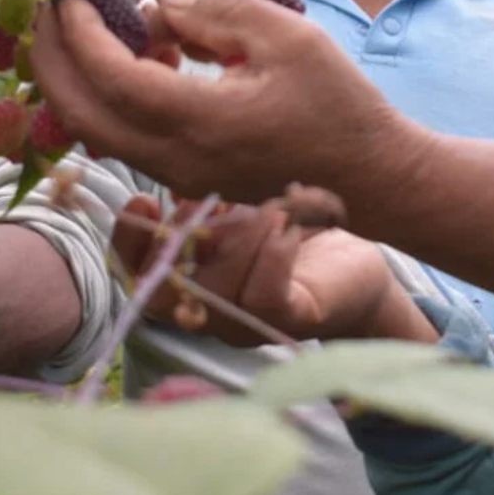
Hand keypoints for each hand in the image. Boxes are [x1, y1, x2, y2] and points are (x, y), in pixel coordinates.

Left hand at [29, 0, 428, 204]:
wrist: (368, 174)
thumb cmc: (336, 101)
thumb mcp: (286, 36)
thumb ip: (217, 13)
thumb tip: (160, 3)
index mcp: (198, 121)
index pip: (111, 76)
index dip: (80, 32)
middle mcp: (174, 158)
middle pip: (80, 114)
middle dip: (53, 58)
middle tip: (52, 8)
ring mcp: (176, 174)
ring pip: (95, 131)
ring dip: (79, 79)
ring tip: (90, 26)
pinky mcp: (184, 176)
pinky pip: (123, 138)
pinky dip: (109, 97)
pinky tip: (139, 56)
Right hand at [111, 195, 431, 345]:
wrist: (366, 261)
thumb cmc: (298, 225)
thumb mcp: (244, 202)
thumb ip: (207, 196)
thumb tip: (176, 172)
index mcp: (193, 279)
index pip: (137, 275)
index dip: (128, 243)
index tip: (142, 199)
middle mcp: (211, 310)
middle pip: (161, 295)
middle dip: (178, 243)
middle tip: (209, 203)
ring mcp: (249, 322)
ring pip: (218, 293)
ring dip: (239, 238)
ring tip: (268, 206)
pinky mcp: (293, 319)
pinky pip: (266, 296)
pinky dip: (273, 253)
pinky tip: (289, 224)